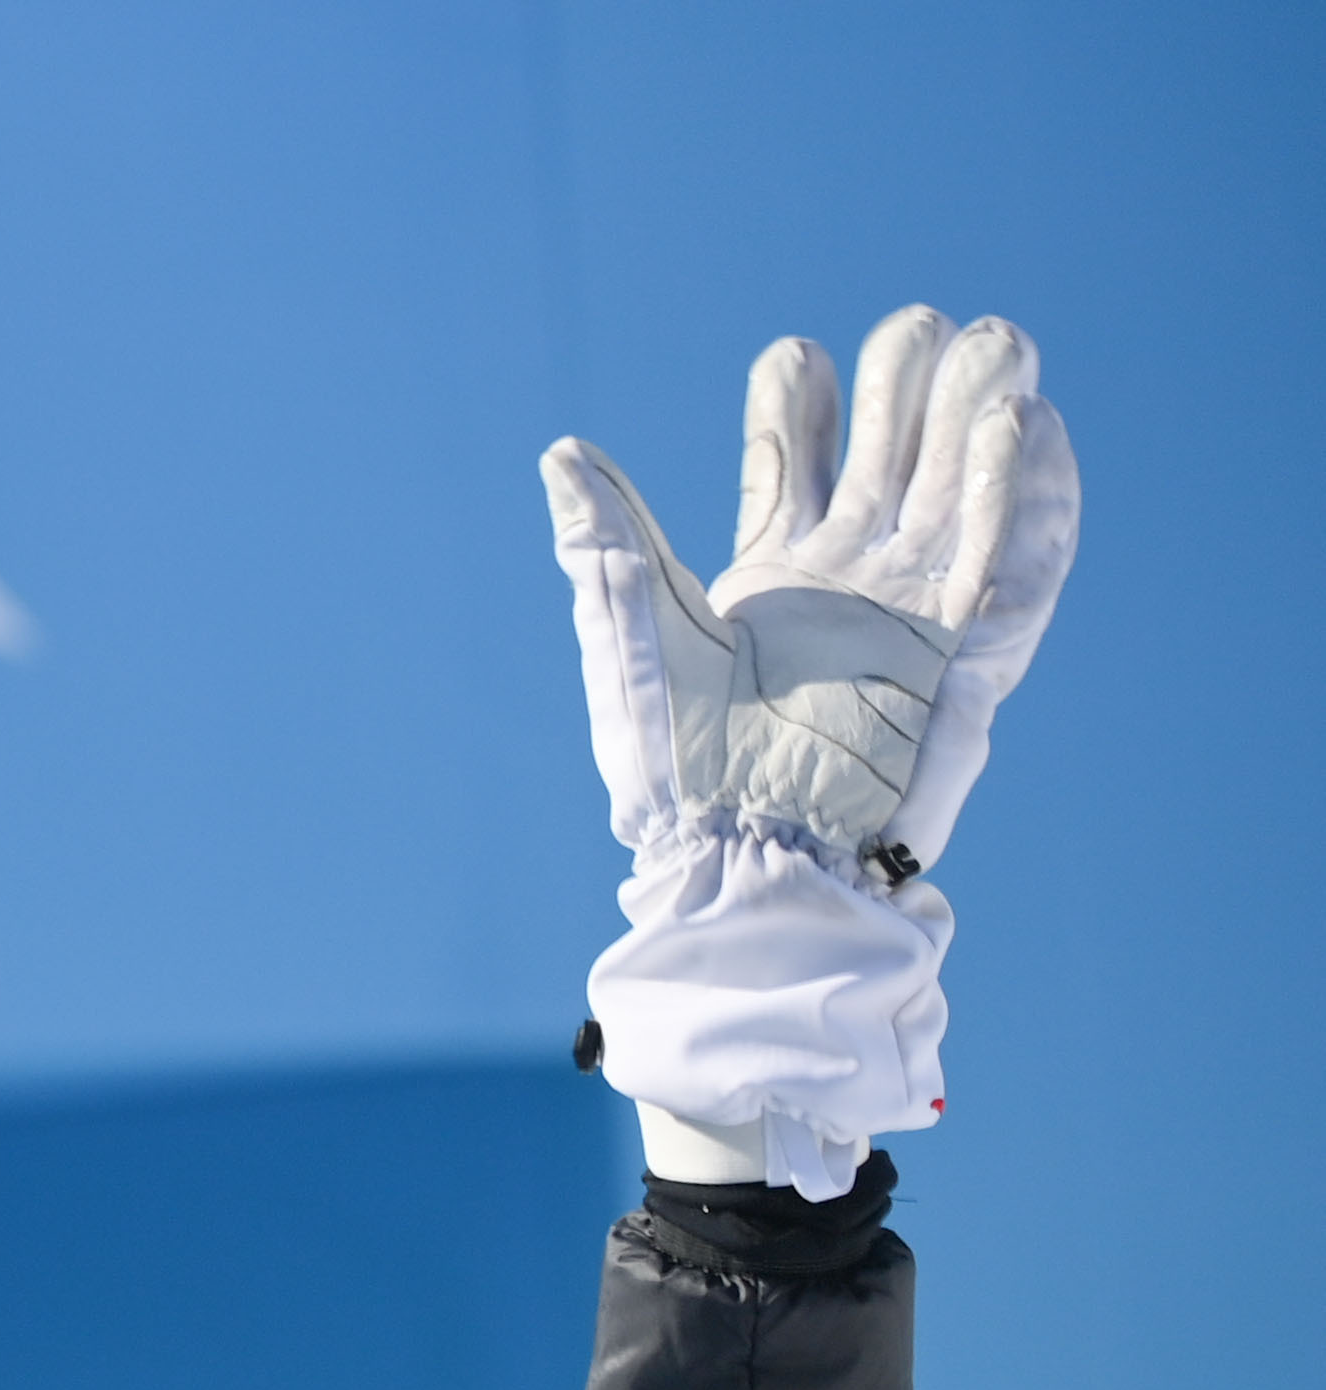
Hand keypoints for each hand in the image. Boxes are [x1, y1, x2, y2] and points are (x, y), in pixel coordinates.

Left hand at [543, 308, 1077, 1193]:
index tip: (792, 359)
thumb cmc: (674, 767)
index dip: (799, 401)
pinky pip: (1020, 568)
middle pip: (898, 453)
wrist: (733, 858)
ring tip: (986, 342)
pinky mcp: (968, 663)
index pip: (798, 458)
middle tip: (913, 332)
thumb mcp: (633, 638)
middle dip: (911, 385)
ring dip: (981, 413)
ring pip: (965, 490)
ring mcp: (916, 616)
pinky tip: (1028, 424)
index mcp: (771, 572)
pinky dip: (1029, 496)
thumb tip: (559, 454)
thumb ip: (606, 543)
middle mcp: (852, 582)